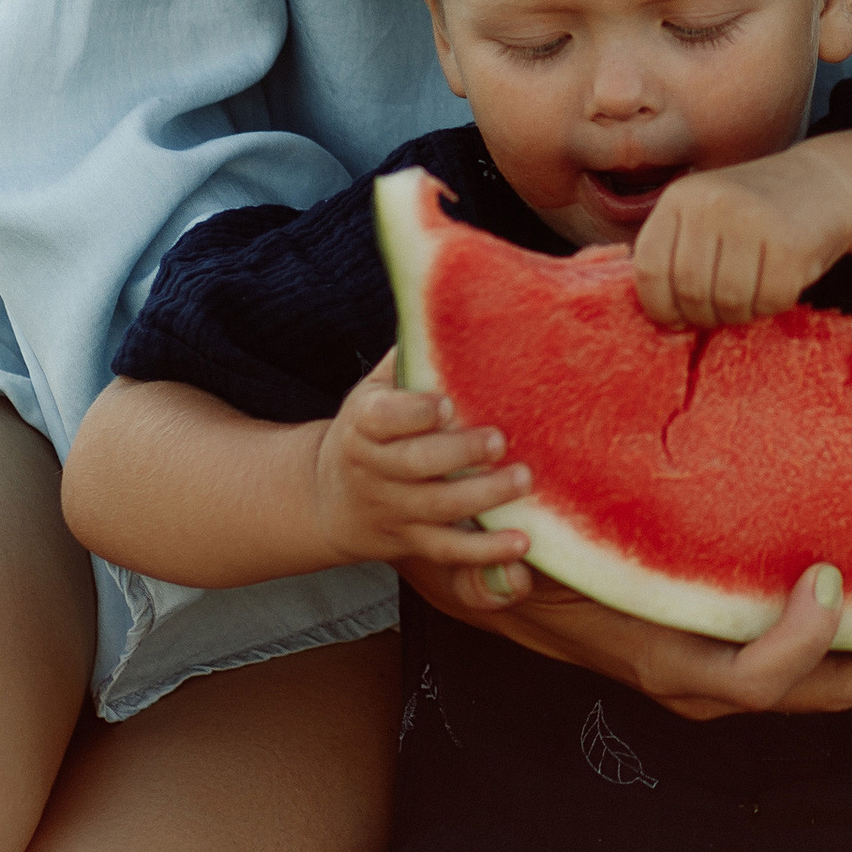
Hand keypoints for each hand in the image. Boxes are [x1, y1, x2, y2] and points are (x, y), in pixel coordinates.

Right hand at [313, 353, 532, 572]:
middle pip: (412, 465)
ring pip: (436, 509)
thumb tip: (449, 300)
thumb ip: (409, 358)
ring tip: (523, 479)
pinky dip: (486, 552)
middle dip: (457, 453)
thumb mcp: (374, 389)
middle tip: (499, 439)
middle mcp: (373, 470)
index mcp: (363, 425)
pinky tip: (524, 542)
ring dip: (482, 497)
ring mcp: (392, 510)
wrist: (327, 498)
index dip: (412, 412)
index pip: (380, 419)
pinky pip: (449, 551)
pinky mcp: (411, 543)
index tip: (447, 402)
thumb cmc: (371, 428)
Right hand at [421, 555, 851, 720]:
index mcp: (652, 648)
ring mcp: (712, 661)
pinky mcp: (723, 638)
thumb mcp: (506, 532)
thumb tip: (513, 545)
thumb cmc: (495, 533)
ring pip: (822, 684)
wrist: (471, 560)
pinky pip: (806, 656)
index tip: (830, 580)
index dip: (797, 646)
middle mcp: (691, 671)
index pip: (744, 680)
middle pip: (815, 695)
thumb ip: (515, 536)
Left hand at [631, 149, 851, 327]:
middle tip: (721, 310)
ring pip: (728, 301)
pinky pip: (769, 301)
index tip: (676, 319)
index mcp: (680, 197)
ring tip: (750, 296)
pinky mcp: (790, 243)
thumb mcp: (705, 216)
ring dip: (739, 313)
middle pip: (689, 291)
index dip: (659, 306)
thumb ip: (677, 255)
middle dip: (704, 315)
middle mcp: (712, 203)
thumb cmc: (755, 213)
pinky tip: (777, 286)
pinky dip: (772, 306)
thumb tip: (661, 322)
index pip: (650, 269)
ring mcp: (752, 220)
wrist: (824, 183)